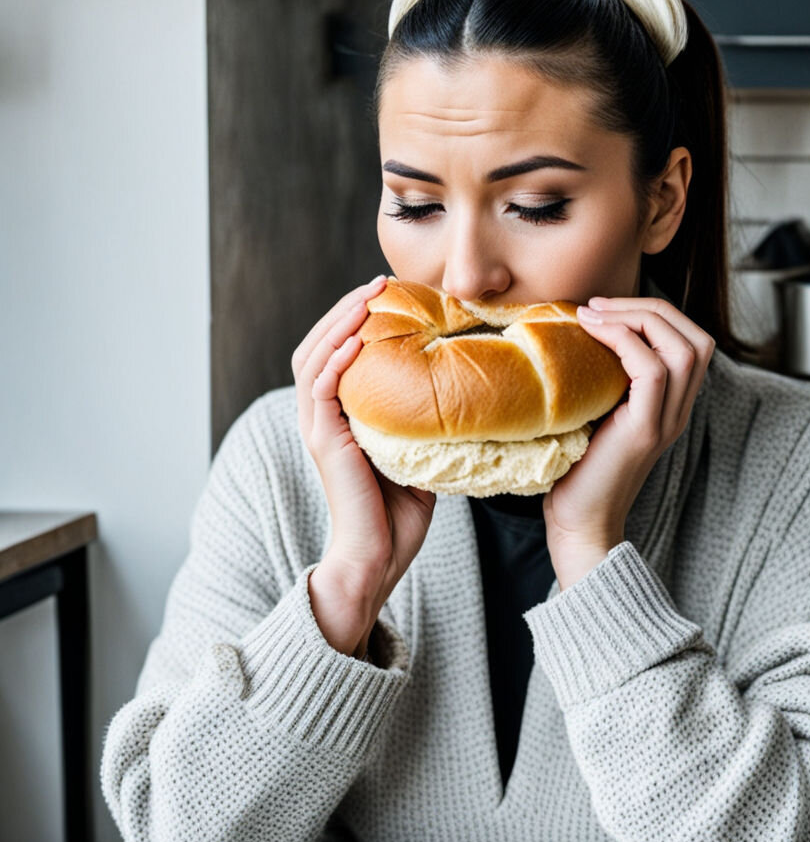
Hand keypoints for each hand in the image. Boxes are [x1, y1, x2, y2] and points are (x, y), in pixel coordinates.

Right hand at [292, 274, 435, 655]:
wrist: (379, 560)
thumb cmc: (399, 515)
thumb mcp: (418, 454)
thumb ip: (424, 422)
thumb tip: (463, 393)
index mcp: (343, 415)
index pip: (339, 353)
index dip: (357, 320)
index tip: (390, 293)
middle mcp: (323, 416)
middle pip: (320, 344)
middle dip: (346, 308)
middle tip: (378, 281)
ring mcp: (319, 428)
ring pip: (314, 358)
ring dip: (339, 322)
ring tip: (367, 296)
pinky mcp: (323, 443)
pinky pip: (321, 391)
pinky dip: (336, 360)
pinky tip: (358, 340)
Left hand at [543, 295, 714, 589]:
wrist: (577, 522)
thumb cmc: (575, 469)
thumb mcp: (595, 413)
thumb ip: (603, 380)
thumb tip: (575, 333)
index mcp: (670, 405)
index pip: (689, 340)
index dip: (653, 313)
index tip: (603, 308)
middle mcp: (678, 411)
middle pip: (696, 337)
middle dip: (650, 307)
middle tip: (600, 304)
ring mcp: (666, 421)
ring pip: (684, 348)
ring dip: (638, 319)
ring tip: (594, 315)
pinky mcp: (646, 431)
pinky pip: (653, 370)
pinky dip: (624, 341)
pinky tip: (592, 335)